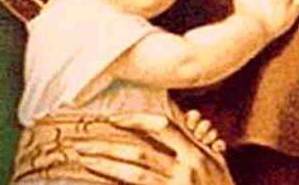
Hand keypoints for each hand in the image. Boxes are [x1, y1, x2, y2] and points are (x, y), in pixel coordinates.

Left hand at [70, 113, 233, 184]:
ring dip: (105, 165)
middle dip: (107, 146)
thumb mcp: (217, 162)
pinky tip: (99, 180)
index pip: (162, 127)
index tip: (113, 120)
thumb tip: (185, 119)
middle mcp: (187, 169)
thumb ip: (198, 142)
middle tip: (82, 143)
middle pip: (139, 152)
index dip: (136, 120)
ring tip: (84, 159)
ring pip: (134, 174)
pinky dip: (116, 184)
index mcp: (197, 154)